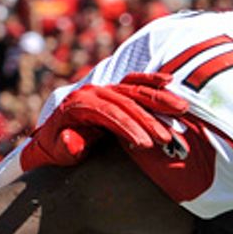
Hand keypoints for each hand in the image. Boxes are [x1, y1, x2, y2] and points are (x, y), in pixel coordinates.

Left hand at [21, 71, 190, 170]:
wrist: (50, 138)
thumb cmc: (54, 149)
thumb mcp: (55, 153)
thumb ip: (65, 148)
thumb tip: (71, 142)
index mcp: (79, 105)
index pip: (109, 114)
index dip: (128, 128)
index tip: (146, 144)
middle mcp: (93, 93)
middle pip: (126, 102)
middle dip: (149, 118)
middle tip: (168, 136)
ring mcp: (104, 89)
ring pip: (135, 89)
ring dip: (159, 98)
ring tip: (182, 109)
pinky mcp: (113, 90)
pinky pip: (134, 81)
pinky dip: (152, 80)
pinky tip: (170, 82)